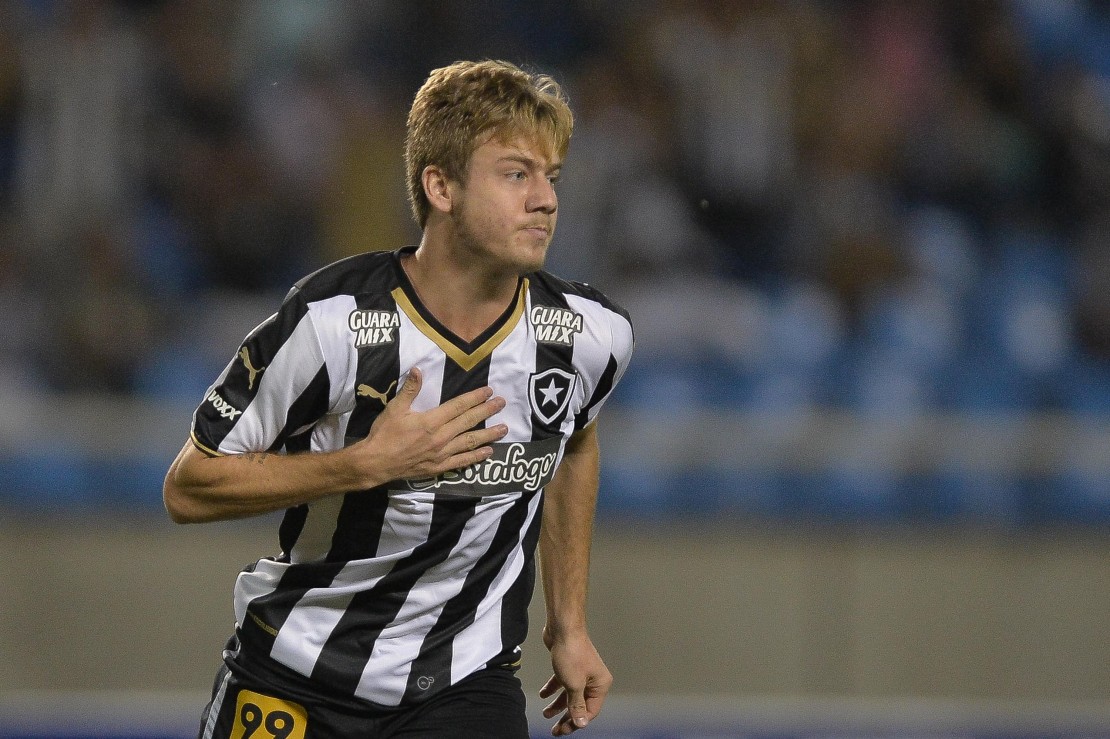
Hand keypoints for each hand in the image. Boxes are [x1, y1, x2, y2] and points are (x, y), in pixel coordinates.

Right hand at [350, 367, 507, 484]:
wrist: (375, 463)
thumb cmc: (384, 434)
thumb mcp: (395, 408)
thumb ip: (410, 390)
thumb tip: (418, 369)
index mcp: (431, 421)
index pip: (458, 406)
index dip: (475, 398)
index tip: (489, 391)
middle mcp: (440, 437)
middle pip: (468, 422)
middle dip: (487, 411)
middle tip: (502, 404)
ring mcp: (441, 454)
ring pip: (470, 442)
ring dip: (488, 435)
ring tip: (504, 429)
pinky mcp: (439, 467)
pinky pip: (462, 462)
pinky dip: (476, 457)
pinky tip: (488, 452)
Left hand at [539, 625, 611, 735]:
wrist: (562, 628)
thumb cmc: (571, 652)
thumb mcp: (573, 684)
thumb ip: (577, 705)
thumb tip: (581, 723)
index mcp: (600, 685)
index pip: (589, 711)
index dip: (575, 722)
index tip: (562, 730)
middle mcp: (593, 679)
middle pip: (579, 704)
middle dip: (566, 717)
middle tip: (555, 729)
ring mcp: (581, 672)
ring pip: (570, 695)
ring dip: (558, 705)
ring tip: (546, 713)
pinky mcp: (570, 666)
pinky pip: (563, 683)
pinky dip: (553, 689)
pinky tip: (543, 694)